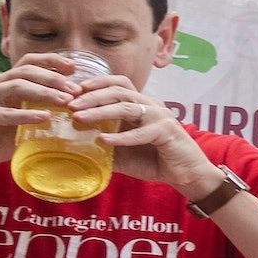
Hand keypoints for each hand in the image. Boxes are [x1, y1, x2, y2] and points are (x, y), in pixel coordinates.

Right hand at [0, 52, 85, 135]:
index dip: (50, 61)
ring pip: (17, 85)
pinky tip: (45, 117)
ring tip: (66, 101)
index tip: (73, 67)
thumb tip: (75, 115)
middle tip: (76, 90)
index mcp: (5, 83)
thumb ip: (40, 114)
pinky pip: (6, 113)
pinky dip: (27, 114)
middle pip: (26, 70)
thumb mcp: (22, 121)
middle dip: (54, 78)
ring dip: (45, 92)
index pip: (27, 63)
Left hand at [66, 71, 223, 195]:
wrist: (186, 174)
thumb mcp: (122, 151)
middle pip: (119, 90)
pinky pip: (141, 132)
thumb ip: (103, 145)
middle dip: (92, 96)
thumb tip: (73, 146)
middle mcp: (151, 105)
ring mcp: (160, 116)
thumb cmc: (155, 160)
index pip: (118, 83)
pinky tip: (104, 140)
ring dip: (101, 111)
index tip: (72, 92)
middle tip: (71, 105)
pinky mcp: (167, 131)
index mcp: (140, 105)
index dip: (95, 83)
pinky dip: (121, 136)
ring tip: (80, 118)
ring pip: (127, 106)